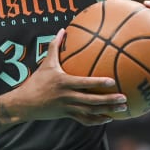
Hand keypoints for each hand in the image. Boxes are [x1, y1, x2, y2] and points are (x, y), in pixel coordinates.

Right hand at [9, 28, 127, 125]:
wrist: (25, 103)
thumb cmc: (37, 81)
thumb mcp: (46, 63)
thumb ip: (55, 46)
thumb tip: (62, 29)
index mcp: (64, 82)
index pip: (84, 83)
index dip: (98, 83)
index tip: (112, 82)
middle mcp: (67, 96)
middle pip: (91, 101)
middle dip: (109, 100)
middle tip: (124, 98)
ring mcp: (68, 108)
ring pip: (91, 112)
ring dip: (108, 111)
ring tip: (123, 109)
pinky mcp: (67, 115)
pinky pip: (84, 120)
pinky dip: (97, 120)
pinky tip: (108, 118)